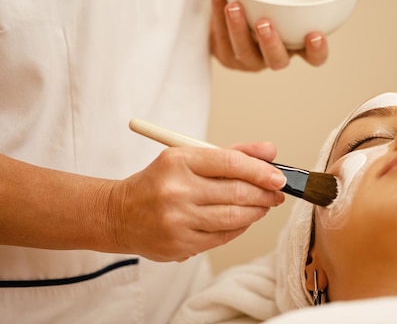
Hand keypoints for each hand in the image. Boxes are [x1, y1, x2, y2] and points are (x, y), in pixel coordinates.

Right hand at [104, 142, 285, 261]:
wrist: (119, 214)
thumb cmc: (159, 182)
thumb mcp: (187, 158)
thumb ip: (231, 153)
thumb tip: (270, 151)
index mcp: (178, 161)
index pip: (230, 163)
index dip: (261, 170)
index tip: (278, 176)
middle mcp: (176, 191)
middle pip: (236, 192)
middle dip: (265, 193)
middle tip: (277, 192)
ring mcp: (178, 221)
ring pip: (234, 217)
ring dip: (257, 212)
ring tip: (264, 205)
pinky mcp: (180, 245)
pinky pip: (223, 237)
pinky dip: (240, 227)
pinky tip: (245, 219)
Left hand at [209, 0, 328, 70]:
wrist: (236, 23)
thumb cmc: (270, 7)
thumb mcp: (287, 0)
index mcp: (297, 47)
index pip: (314, 58)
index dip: (317, 51)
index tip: (315, 35)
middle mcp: (274, 58)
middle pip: (277, 61)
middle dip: (270, 43)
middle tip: (265, 22)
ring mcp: (249, 61)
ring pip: (244, 51)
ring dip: (238, 28)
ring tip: (233, 5)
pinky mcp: (226, 56)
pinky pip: (221, 37)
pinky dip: (217, 13)